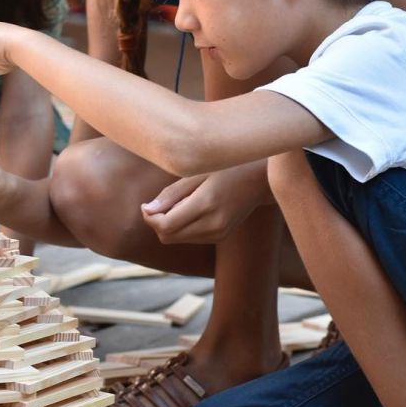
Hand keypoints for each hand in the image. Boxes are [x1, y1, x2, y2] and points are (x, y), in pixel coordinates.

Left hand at [140, 161, 268, 244]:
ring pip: (177, 239)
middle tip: (157, 204)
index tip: (146, 205)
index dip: (150, 218)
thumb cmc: (225, 167)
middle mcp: (213, 224)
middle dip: (156, 223)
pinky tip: (189, 209)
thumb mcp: (196, 173)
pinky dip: (181, 227)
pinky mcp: (220, 236)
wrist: (259, 178)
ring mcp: (218, 233)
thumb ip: (171, 193)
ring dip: (168, 225)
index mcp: (206, 204)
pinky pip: (189, 238)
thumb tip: (147, 210)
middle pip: (168, 237)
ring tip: (178, 203)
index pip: (166, 226)